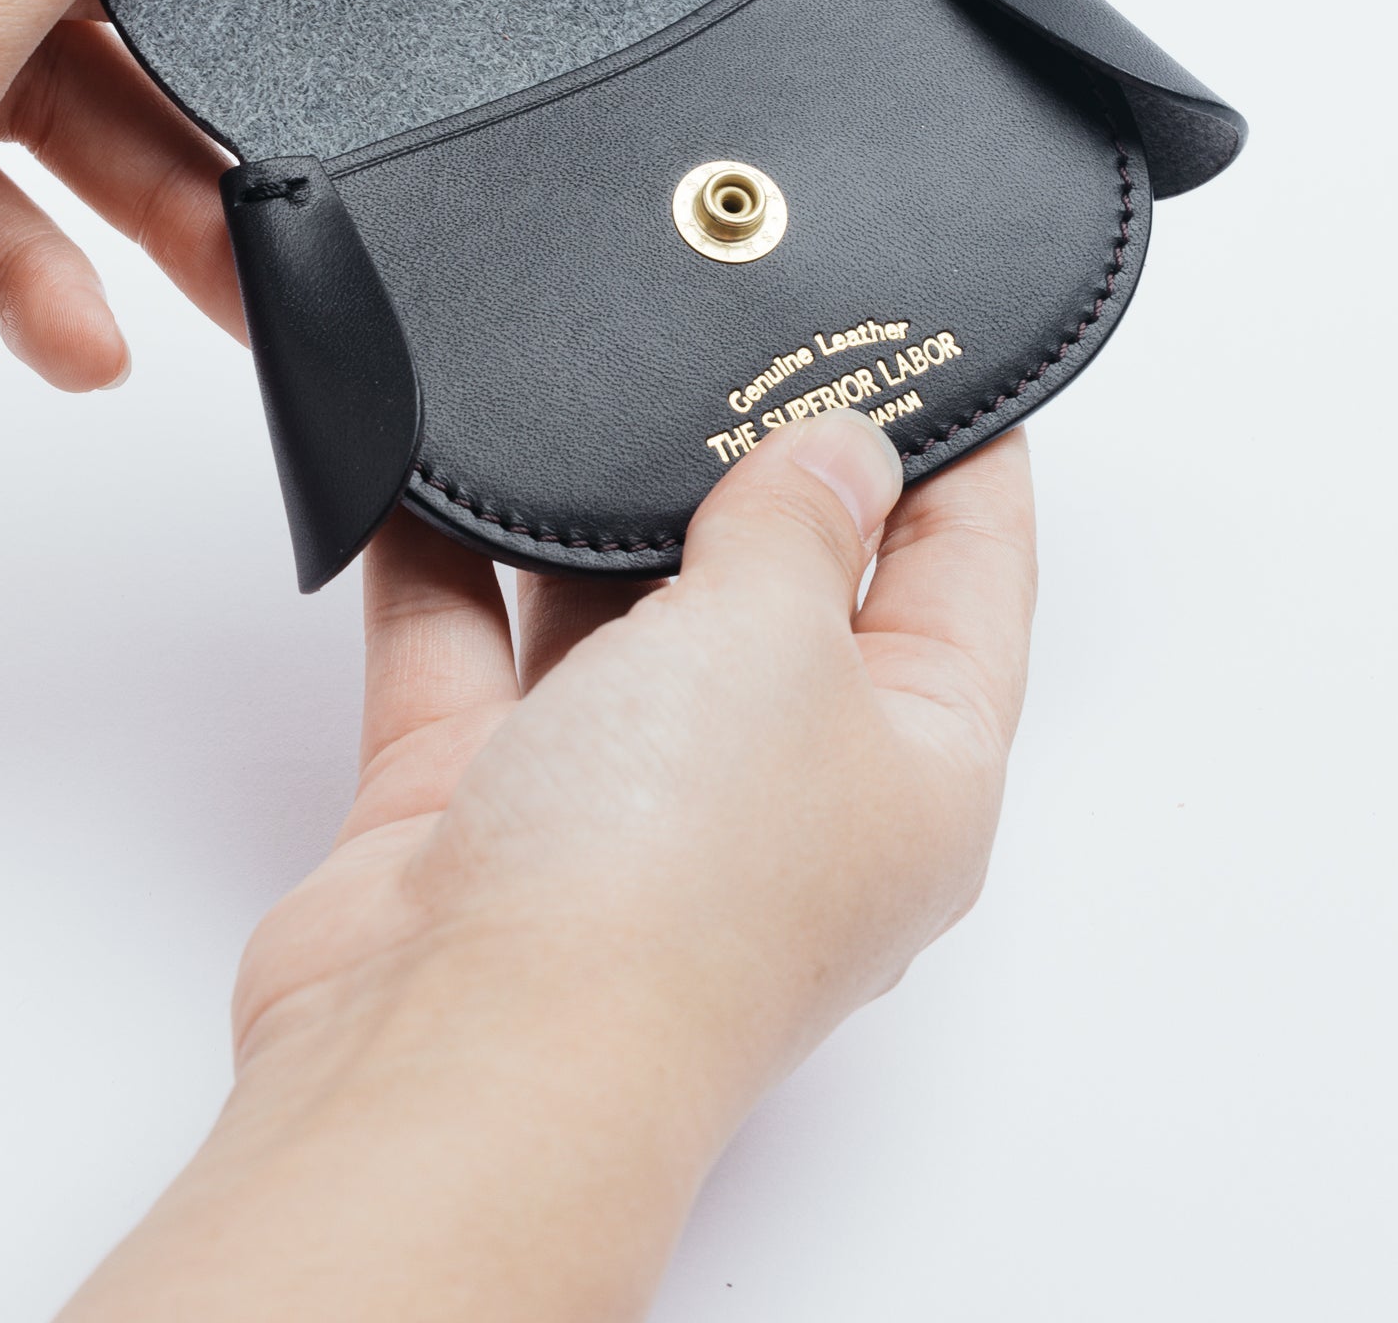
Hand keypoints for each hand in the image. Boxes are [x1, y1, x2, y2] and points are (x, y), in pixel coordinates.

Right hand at [64, 412, 1035, 1322]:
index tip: (926, 345)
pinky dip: (445, 568)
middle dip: (746, 470)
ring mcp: (623, 800)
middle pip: (783, 589)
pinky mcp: (478, 805)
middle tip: (720, 345)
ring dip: (584, 524)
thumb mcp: (777, 641)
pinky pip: (466, 647)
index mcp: (913, 764)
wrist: (453, 1052)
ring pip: (615, 617)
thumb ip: (801, 522)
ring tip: (576, 398)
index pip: (969, 572)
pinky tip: (429, 475)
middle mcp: (775, 788)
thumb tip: (838, 449)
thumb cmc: (664, 897)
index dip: (958, 451)